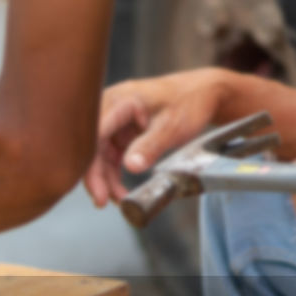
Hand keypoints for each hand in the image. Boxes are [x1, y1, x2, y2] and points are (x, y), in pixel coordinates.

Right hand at [84, 69, 231, 206]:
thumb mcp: (172, 126)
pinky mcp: (121, 131)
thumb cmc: (189, 102)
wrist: (204, 93)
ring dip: (106, 177)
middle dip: (96, 176)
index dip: (92, 166)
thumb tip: (131, 166)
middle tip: (103, 201)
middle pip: (93, 146)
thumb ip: (150, 146)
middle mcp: (112, 108)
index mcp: (121, 101)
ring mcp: (116, 120)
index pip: (95, 135)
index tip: (98, 191)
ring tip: (119, 198)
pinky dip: (114, 173)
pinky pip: (111, 155)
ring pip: (99, 154)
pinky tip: (120, 189)